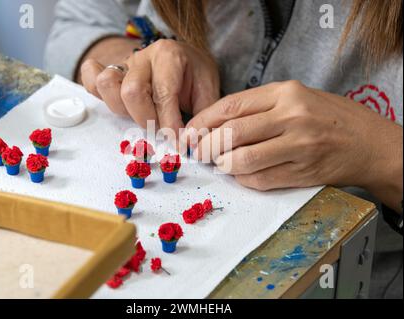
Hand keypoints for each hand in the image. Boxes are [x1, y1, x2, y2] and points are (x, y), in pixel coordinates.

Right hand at [80, 39, 219, 133]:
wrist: (185, 58)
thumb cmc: (195, 76)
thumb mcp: (208, 91)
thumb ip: (202, 116)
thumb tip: (190, 142)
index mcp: (169, 55)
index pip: (163, 95)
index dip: (170, 125)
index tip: (178, 143)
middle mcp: (143, 57)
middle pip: (131, 92)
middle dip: (147, 120)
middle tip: (162, 129)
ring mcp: (124, 65)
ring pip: (108, 87)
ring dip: (125, 112)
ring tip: (145, 117)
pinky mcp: (112, 75)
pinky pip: (91, 80)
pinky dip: (99, 95)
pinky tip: (120, 106)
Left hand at [186, 81, 402, 211]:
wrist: (368, 143)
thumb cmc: (327, 117)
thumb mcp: (295, 97)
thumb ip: (258, 107)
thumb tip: (215, 124)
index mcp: (286, 93)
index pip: (230, 106)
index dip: (203, 120)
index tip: (189, 131)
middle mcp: (291, 117)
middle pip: (231, 133)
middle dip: (206, 145)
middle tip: (198, 151)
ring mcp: (298, 147)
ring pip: (243, 159)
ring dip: (223, 164)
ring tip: (219, 162)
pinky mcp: (302, 173)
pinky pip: (260, 179)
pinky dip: (243, 179)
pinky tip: (240, 173)